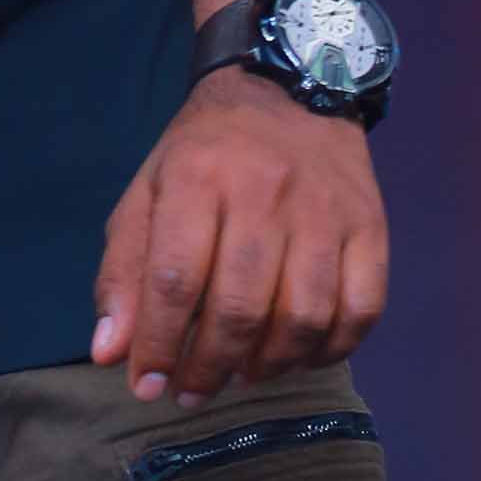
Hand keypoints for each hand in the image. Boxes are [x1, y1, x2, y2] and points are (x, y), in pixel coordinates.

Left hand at [91, 66, 388, 405]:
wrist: (286, 89)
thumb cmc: (205, 153)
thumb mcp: (149, 193)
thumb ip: (125, 272)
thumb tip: (110, 355)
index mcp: (197, 178)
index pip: (175, 279)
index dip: (158, 344)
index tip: (146, 385)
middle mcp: (263, 193)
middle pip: (240, 307)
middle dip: (210, 366)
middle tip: (193, 390)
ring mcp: (324, 211)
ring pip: (303, 317)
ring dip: (268, 365)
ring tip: (241, 372)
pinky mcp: (371, 227)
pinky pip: (361, 310)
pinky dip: (330, 350)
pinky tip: (298, 356)